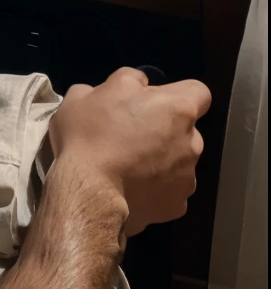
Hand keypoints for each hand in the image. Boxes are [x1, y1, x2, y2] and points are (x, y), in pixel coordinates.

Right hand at [48, 66, 209, 233]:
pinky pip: (170, 191)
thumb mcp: (93, 89)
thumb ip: (126, 81)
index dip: (178, 93)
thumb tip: (138, 85)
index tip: (156, 100)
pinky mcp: (177, 207)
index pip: (198, 91)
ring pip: (179, 162)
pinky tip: (132, 188)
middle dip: (165, 130)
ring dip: (162, 161)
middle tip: (133, 134)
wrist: (89, 191)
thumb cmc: (91, 133)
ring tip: (130, 166)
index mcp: (177, 108)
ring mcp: (187, 179)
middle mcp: (192, 143)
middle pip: (185, 130)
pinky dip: (155, 189)